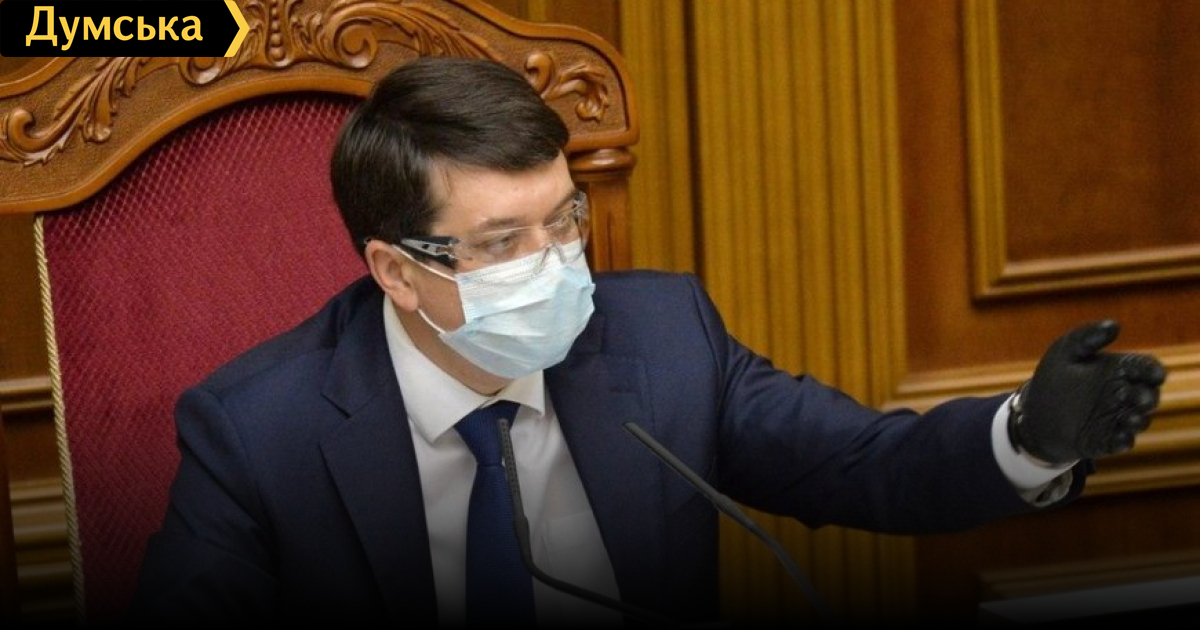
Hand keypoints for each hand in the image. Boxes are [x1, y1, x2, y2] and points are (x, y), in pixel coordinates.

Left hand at [1009, 319, 1166, 464]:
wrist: (1033, 413)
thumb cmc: (1053, 377)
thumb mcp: (1066, 350)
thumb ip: (1088, 336)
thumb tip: (1114, 325)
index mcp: (1119, 370)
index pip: (1146, 368)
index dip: (1152, 371)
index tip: (1154, 374)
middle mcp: (1123, 395)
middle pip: (1148, 395)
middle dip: (1148, 397)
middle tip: (1139, 398)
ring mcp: (1116, 418)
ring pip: (1139, 420)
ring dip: (1138, 420)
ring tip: (1130, 418)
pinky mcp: (1106, 440)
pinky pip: (1120, 442)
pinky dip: (1123, 441)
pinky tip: (1121, 440)